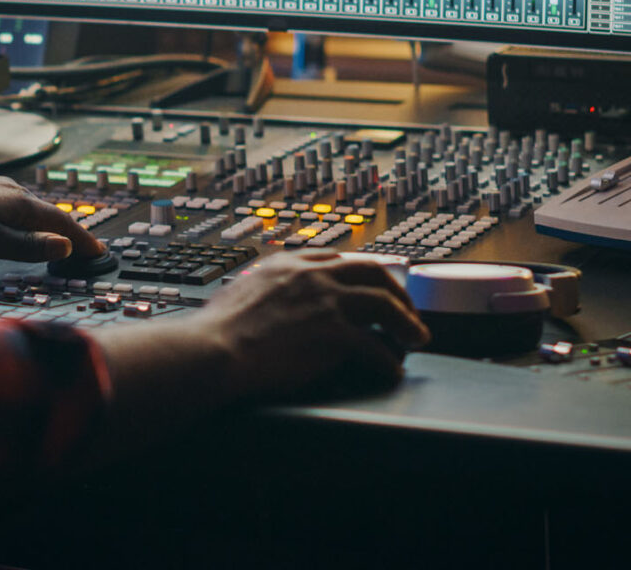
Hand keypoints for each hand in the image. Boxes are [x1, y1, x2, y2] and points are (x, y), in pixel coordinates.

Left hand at [0, 168, 106, 263]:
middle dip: (68, 233)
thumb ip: (27, 246)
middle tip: (84, 249)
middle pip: (49, 214)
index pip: (61, 224)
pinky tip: (17, 226)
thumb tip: (65, 246)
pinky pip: (15, 206)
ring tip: (56, 240)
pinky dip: (27, 219)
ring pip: (31, 209)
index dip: (81, 240)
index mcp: (20, 205)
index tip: (98, 251)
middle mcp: (12, 191)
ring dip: (47, 226)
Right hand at [194, 250, 428, 398]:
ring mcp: (325, 302)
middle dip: (396, 291)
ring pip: (383, 303)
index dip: (362, 274)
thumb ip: (263, 289)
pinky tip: (392, 372)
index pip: (339, 258)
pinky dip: (388, 362)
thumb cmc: (217, 330)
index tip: (373, 287)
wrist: (213, 349)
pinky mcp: (333, 334)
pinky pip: (375, 348)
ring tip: (416, 338)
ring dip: (407, 322)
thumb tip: (263, 299)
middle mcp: (312, 275)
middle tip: (407, 312)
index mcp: (289, 263)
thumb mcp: (241, 292)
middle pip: (372, 272)